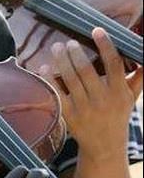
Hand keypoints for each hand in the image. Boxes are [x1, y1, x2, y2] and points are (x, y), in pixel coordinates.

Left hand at [40, 28, 142, 161]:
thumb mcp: (130, 98)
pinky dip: (49, 79)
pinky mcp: (70, 115)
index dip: (106, 45)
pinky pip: (57, 93)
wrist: (105, 147)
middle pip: (86, 70)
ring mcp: (85, 108)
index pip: (114, 64)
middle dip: (75, 53)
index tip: (97, 30)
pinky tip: (44, 66)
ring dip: (61, 60)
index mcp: (119, 92)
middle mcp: (103, 100)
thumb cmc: (117, 115)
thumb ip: (138, 78)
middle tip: (69, 42)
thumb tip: (143, 55)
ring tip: (56, 47)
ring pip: (70, 79)